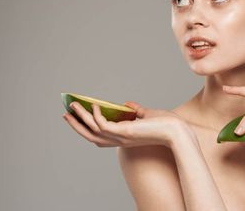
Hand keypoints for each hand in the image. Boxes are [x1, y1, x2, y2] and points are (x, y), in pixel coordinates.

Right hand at [63, 101, 188, 148]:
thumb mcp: (148, 115)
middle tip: (65, 112)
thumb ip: (137, 111)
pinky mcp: (125, 132)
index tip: (76, 116)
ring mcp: (121, 137)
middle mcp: (119, 140)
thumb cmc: (166, 125)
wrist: (178, 132)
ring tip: (72, 105)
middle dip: (77, 124)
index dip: (86, 127)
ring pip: (93, 130)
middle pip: (91, 135)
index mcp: (123, 137)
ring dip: (81, 118)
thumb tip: (127, 104)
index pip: (99, 134)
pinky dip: (96, 116)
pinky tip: (93, 105)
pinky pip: (104, 125)